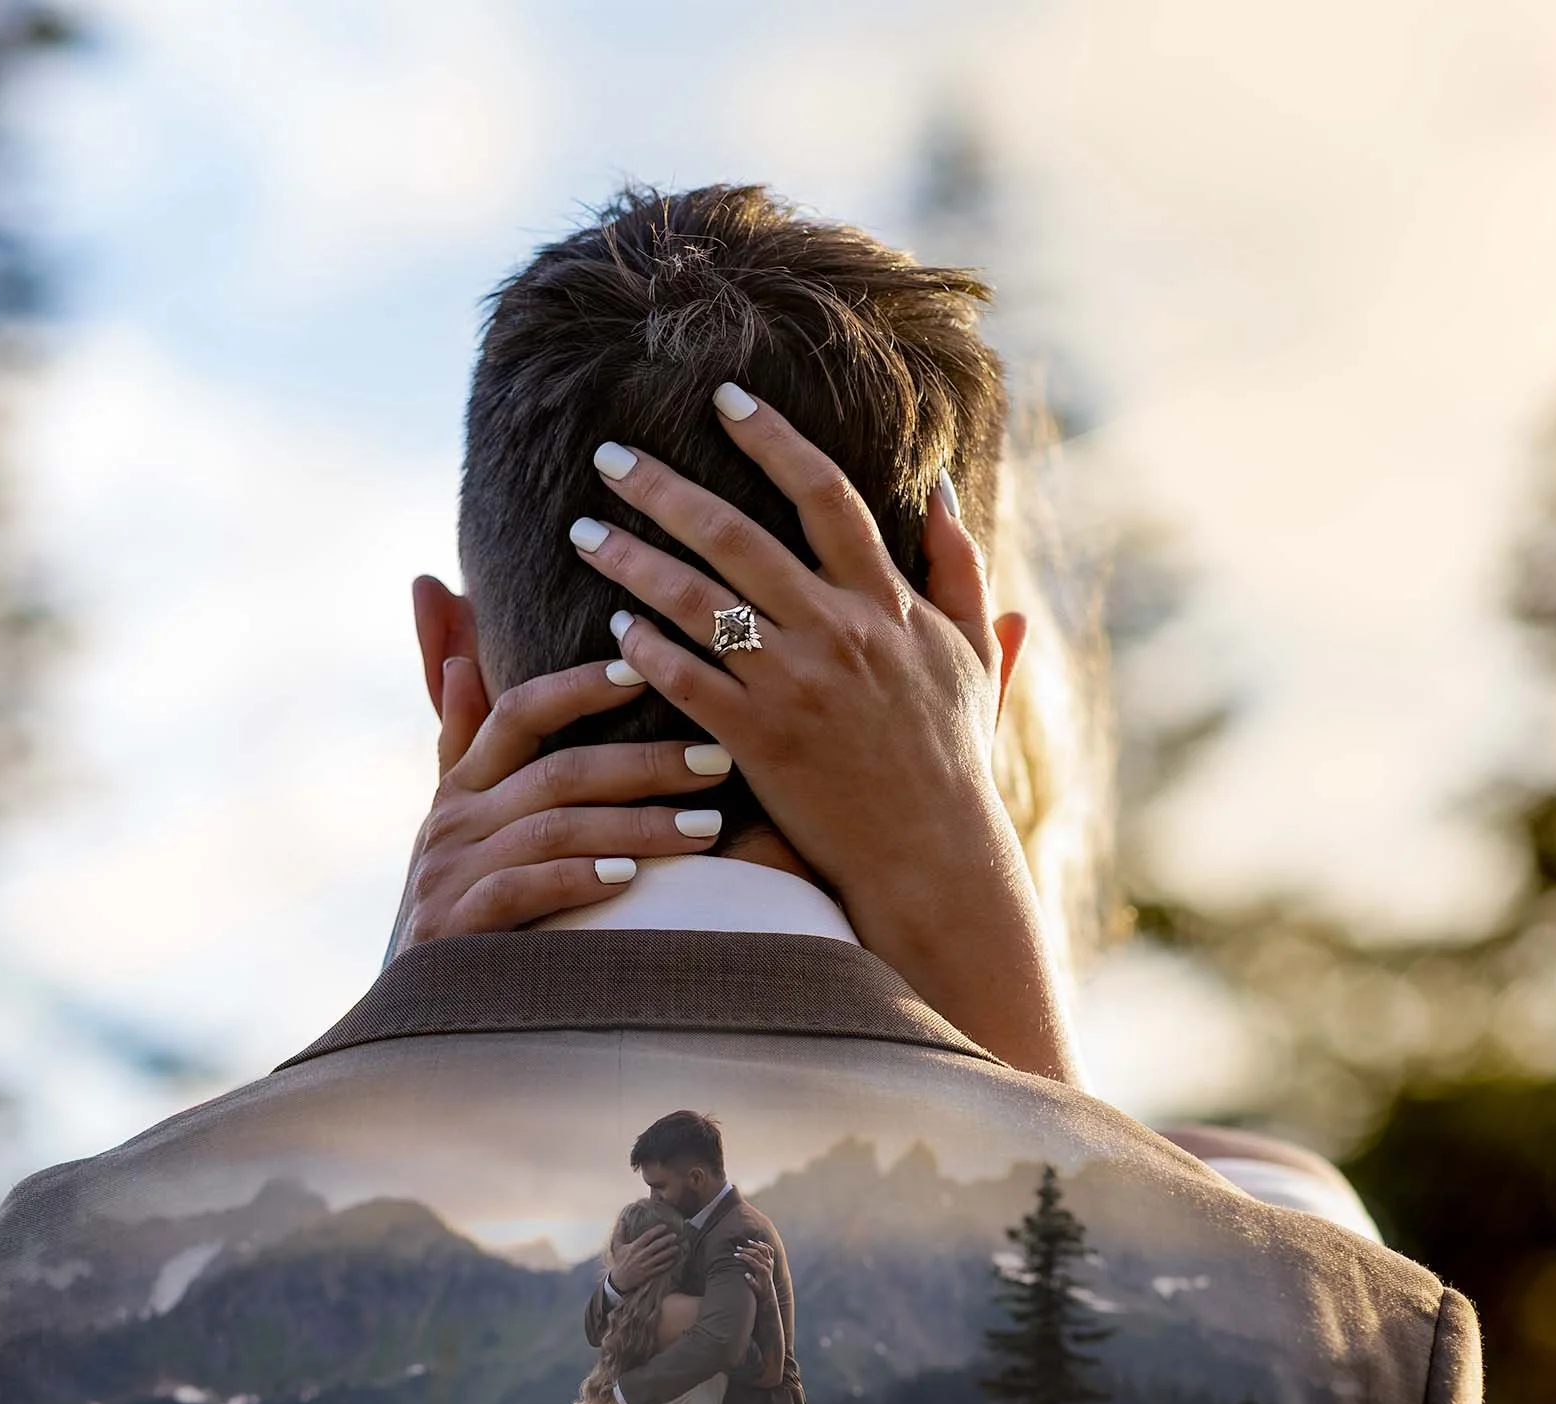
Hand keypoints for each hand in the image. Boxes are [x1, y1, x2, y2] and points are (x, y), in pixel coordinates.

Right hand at [390, 653, 733, 949]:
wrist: (420, 1006)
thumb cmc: (459, 904)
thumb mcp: (460, 821)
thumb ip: (463, 741)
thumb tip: (463, 662)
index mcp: (462, 787)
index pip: (518, 713)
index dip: (578, 688)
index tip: (644, 674)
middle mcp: (453, 822)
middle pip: (557, 773)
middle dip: (644, 764)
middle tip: (715, 763)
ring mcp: (450, 875)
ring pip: (553, 831)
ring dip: (636, 826)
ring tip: (706, 829)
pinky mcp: (454, 928)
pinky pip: (521, 890)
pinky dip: (576, 880)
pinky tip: (629, 881)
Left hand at [571, 389, 1080, 1082]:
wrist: (932, 854)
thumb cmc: (953, 754)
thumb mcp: (972, 653)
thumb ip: (959, 567)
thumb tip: (943, 487)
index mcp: (885, 602)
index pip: (824, 493)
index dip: (772, 438)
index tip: (725, 398)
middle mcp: (836, 631)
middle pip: (734, 535)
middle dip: (663, 488)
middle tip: (608, 454)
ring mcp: (794, 686)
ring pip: (695, 603)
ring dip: (632, 560)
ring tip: (583, 532)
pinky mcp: (760, 741)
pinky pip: (688, 682)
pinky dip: (648, 649)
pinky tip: (614, 625)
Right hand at [608, 1222, 682, 1294]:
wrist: (619, 1280)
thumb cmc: (620, 1262)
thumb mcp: (617, 1247)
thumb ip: (619, 1232)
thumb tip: (622, 1220)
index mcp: (634, 1247)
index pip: (647, 1236)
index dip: (656, 1230)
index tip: (664, 1226)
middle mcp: (641, 1255)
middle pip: (656, 1245)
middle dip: (666, 1240)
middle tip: (675, 1236)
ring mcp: (645, 1265)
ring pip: (660, 1257)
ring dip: (670, 1251)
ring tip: (677, 1247)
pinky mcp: (648, 1274)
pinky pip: (660, 1268)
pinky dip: (668, 1264)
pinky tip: (673, 1259)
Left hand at [729, 1239, 786, 1386]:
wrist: (771, 1335)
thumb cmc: (759, 1316)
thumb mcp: (753, 1297)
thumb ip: (748, 1286)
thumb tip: (736, 1277)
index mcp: (767, 1280)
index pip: (767, 1257)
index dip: (758, 1247)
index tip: (746, 1241)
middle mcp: (770, 1284)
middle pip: (766, 1259)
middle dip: (752, 1250)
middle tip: (739, 1247)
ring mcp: (769, 1292)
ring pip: (764, 1270)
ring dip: (751, 1261)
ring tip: (738, 1255)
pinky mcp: (767, 1303)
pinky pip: (762, 1290)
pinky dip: (754, 1283)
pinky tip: (745, 1278)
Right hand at [731, 1239, 776, 1307]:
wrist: (768, 1292)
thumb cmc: (759, 1290)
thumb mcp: (754, 1288)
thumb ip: (751, 1282)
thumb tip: (746, 1275)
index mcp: (762, 1271)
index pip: (751, 1260)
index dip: (743, 1256)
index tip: (735, 1254)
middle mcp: (768, 1265)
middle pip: (757, 1253)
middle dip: (746, 1249)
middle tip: (738, 1247)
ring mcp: (771, 1262)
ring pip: (764, 1249)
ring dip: (756, 1244)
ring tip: (748, 1242)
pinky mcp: (772, 1261)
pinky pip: (770, 1250)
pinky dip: (765, 1245)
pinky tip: (758, 1242)